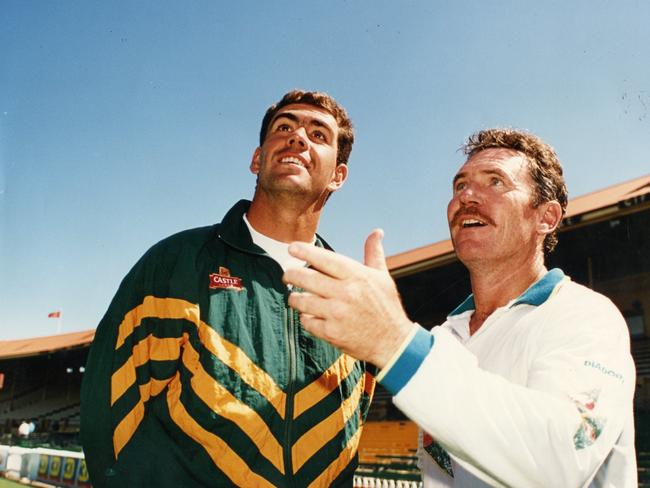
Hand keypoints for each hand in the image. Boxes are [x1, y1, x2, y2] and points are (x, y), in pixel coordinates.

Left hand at [283, 229, 414, 367]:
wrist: (393, 343)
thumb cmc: (386, 307)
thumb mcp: (383, 277)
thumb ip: (374, 253)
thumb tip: (377, 232)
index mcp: (357, 276)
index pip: (325, 259)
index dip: (305, 252)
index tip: (292, 248)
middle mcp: (346, 293)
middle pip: (307, 278)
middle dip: (291, 274)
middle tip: (287, 274)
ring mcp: (337, 314)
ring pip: (302, 300)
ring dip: (294, 298)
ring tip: (295, 297)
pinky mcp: (331, 333)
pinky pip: (306, 321)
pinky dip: (305, 318)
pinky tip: (309, 315)